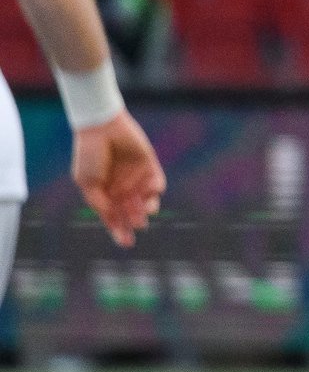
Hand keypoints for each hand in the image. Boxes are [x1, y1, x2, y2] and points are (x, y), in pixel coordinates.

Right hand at [72, 110, 165, 246]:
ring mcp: (136, 178)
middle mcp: (122, 189)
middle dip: (133, 220)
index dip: (119, 231)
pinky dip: (156, 191)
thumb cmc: (90, 154)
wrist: (101, 128)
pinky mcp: (150, 167)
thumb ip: (99, 201)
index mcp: (104, 194)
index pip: (114, 217)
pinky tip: (150, 192)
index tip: (126, 243)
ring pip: (147, 202)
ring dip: (146, 209)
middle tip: (135, 222)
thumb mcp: (87, 182)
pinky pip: (158, 184)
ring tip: (142, 211)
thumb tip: (113, 217)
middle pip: (132, 212)